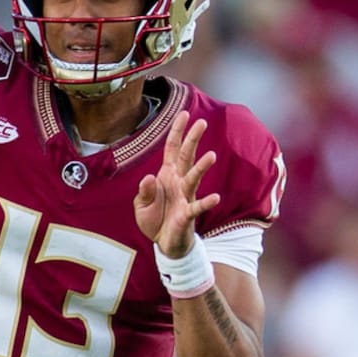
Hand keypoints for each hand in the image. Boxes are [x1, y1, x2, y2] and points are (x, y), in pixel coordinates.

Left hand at [134, 111, 219, 254]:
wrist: (165, 244)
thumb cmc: (155, 220)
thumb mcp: (141, 205)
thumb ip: (145, 191)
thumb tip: (148, 177)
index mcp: (166, 175)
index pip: (172, 149)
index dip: (177, 131)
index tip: (184, 113)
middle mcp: (178, 182)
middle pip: (187, 157)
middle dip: (193, 139)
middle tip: (202, 122)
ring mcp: (185, 197)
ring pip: (193, 178)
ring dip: (201, 167)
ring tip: (211, 155)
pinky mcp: (187, 214)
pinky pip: (197, 206)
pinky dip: (206, 202)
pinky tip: (216, 197)